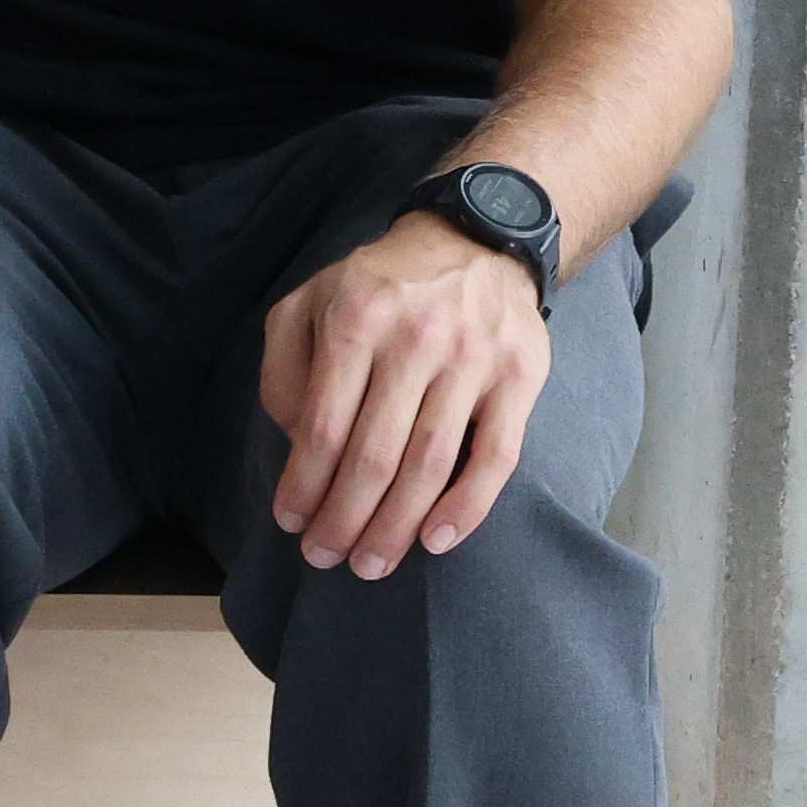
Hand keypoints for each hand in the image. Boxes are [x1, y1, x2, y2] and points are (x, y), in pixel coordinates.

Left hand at [258, 210, 549, 578]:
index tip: (290, 522)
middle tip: (325, 559)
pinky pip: (497, 457)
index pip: (323, 426)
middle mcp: (415, 340)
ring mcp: (473, 360)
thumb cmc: (380, 286)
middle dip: (344, 519)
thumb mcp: (310, 302)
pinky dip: (467, 507)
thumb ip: (286, 368)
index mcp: (357, 320)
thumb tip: (296, 441)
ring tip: (370, 564)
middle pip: (374, 455)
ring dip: (396, 527)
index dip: (304, 485)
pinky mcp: (520, 377)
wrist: (477, 242)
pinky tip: (436, 541)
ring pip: (430, 464)